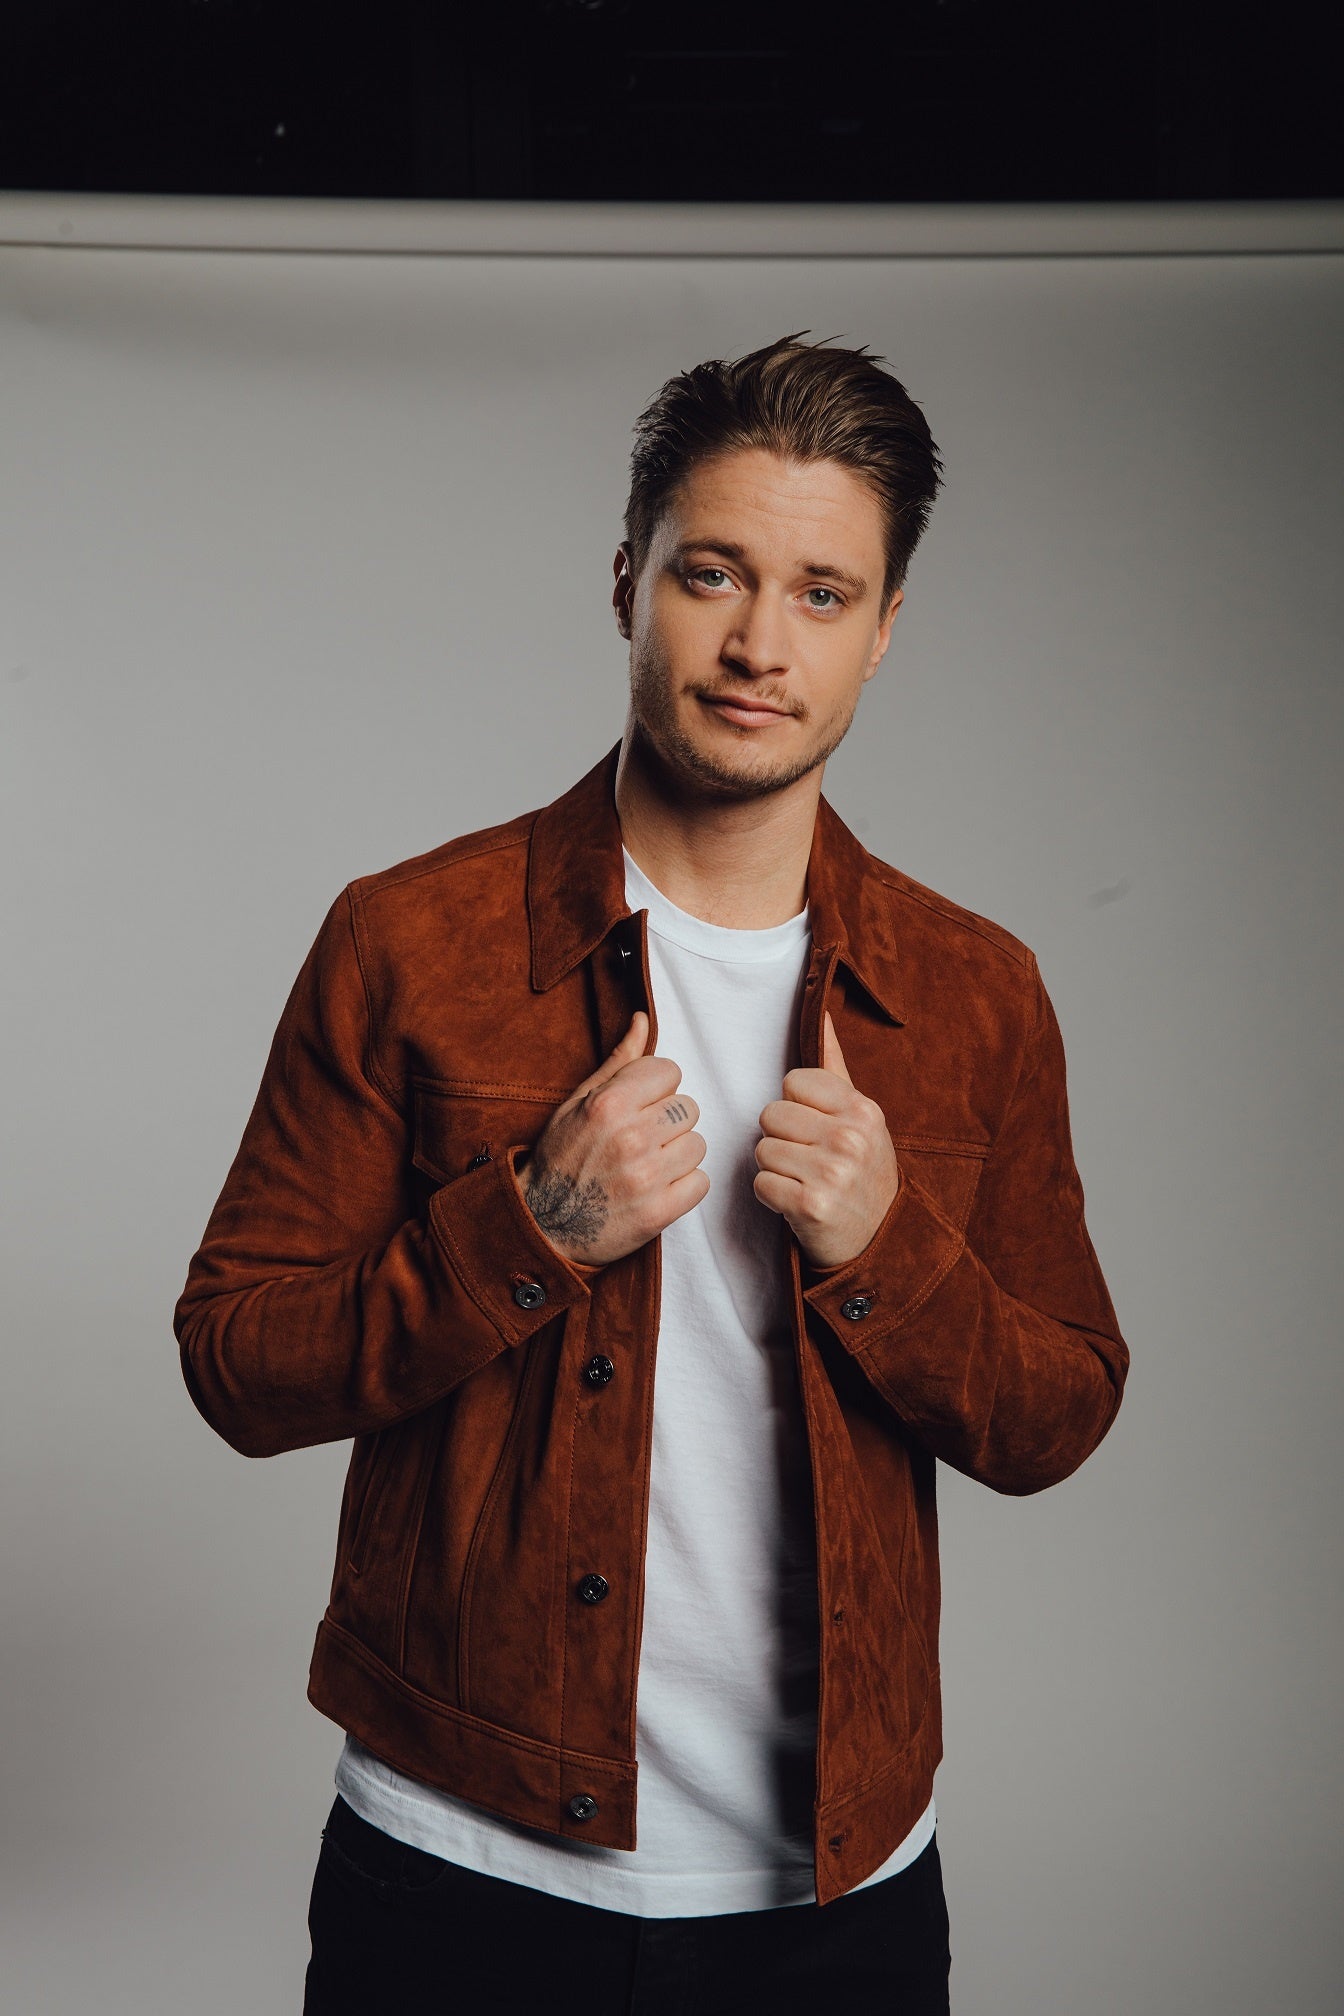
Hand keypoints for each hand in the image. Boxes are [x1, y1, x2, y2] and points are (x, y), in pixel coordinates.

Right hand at [516, 1011, 708, 1267]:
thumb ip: (618, 1062)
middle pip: (689, 1108)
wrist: (542, 1224)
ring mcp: (646, 1177)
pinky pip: (700, 1182)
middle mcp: (630, 1137)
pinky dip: (684, 1186)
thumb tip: (643, 1020)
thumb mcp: (578, 1102)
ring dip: (678, 1154)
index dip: (656, 1088)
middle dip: (669, 1121)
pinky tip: (657, 1187)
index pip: (670, 1072)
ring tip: (648, 1164)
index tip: (639, 1106)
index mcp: (609, 1104)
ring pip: (697, 1144)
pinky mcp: (658, 1213)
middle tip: (642, 1139)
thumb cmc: (561, 1157)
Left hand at [753, 1010, 899, 1269]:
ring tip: (804, 1182)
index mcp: (862, 1109)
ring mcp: (833, 1172)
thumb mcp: (861, 1118)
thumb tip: (821, 1012)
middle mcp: (851, 1137)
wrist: (881, 1241)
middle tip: (807, 1161)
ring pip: (762, 1150)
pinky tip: (796, 1203)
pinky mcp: (811, 1205)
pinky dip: (771, 1197)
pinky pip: (761, 1184)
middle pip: (771, 1115)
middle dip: (781, 1139)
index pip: (793, 1082)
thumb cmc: (862, 1173)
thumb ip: (835, 1067)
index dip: (795, 1108)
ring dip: (775, 1170)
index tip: (815, 1131)